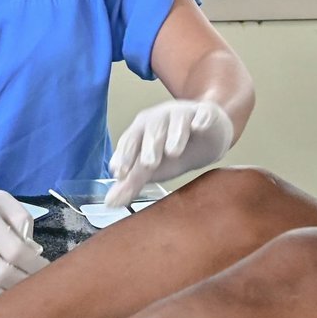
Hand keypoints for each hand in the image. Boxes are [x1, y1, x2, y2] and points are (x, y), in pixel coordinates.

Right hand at [0, 174, 48, 308]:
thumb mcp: (0, 199)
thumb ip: (21, 219)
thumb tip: (34, 249)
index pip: (16, 252)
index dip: (36, 265)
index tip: (49, 270)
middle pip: (3, 274)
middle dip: (26, 283)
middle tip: (39, 285)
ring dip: (8, 297)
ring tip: (22, 295)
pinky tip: (1, 300)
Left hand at [105, 100, 233, 207]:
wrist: (205, 138)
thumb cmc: (172, 152)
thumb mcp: (151, 169)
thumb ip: (131, 183)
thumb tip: (110, 203)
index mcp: (141, 131)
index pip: (130, 141)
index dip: (124, 156)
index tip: (120, 172)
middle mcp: (160, 119)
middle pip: (152, 129)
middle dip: (149, 146)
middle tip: (149, 164)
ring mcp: (183, 114)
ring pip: (177, 121)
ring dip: (174, 135)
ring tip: (173, 152)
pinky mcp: (206, 114)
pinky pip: (203, 114)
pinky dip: (202, 119)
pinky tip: (199, 125)